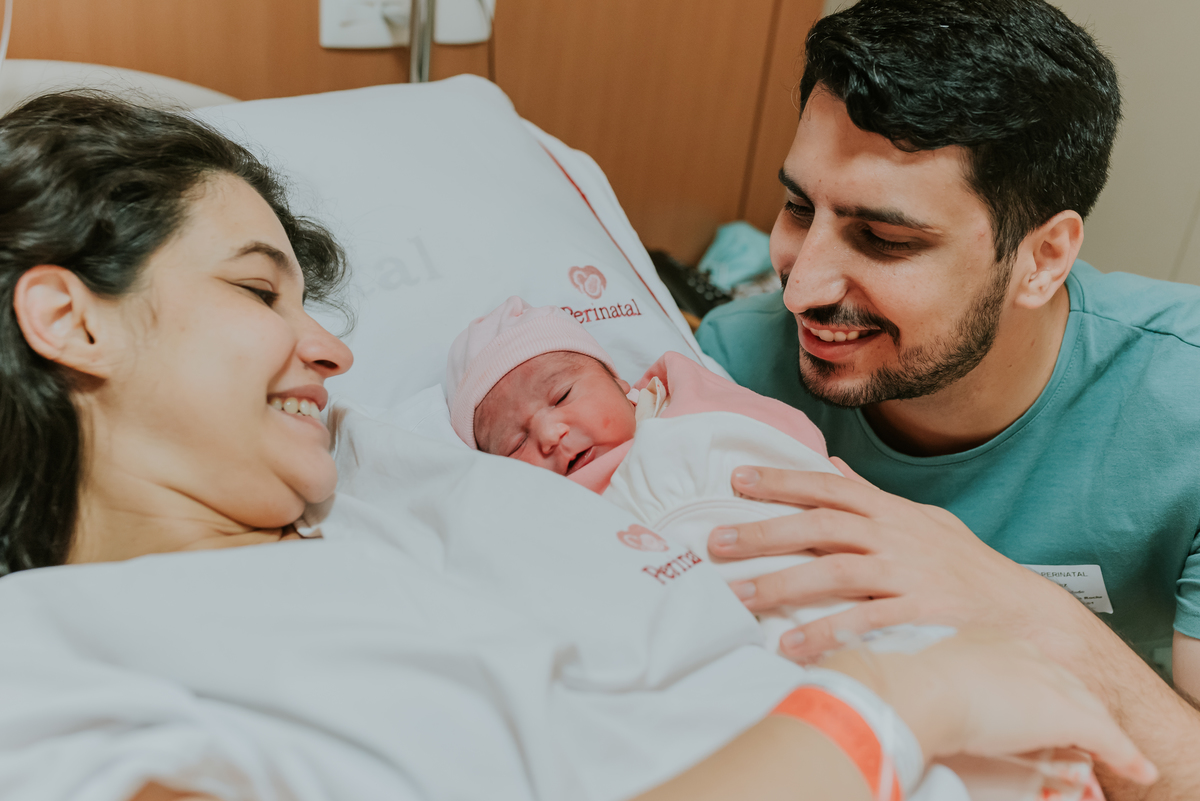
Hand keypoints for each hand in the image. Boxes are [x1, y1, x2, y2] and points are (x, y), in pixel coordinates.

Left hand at [709, 467, 1088, 661]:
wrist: (1024, 615)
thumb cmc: (965, 568)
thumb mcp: (922, 520)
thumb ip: (874, 496)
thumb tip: (834, 464)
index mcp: (890, 512)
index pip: (828, 486)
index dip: (782, 480)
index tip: (737, 480)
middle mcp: (894, 537)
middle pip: (819, 526)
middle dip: (763, 533)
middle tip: (716, 543)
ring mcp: (907, 575)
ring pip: (833, 571)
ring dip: (780, 585)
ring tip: (738, 598)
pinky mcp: (920, 615)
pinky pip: (865, 623)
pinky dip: (827, 633)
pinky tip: (792, 647)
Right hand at [822, 628, 1157, 784]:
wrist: (904, 688)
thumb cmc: (885, 671)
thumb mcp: (881, 643)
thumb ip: (878, 644)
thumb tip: (857, 646)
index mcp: (979, 633)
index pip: (1019, 654)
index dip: (1031, 674)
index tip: (1033, 690)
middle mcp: (1014, 648)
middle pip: (1055, 673)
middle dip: (1072, 694)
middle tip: (1085, 717)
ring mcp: (1039, 677)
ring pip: (1082, 701)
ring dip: (1099, 723)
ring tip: (1110, 747)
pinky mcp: (1058, 712)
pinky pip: (1102, 735)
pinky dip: (1121, 752)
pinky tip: (1132, 766)